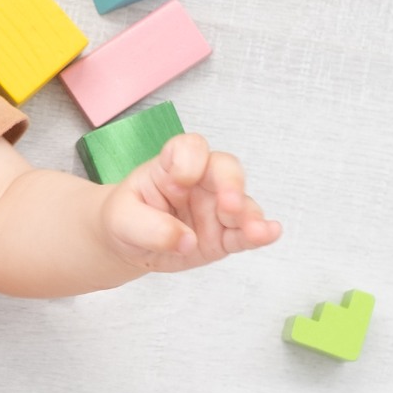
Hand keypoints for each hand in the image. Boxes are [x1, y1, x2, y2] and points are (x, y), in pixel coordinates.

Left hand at [98, 133, 280, 272]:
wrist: (126, 244)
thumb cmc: (124, 219)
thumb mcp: (122, 220)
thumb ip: (150, 228)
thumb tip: (186, 241)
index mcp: (170, 166)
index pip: (189, 148)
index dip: (190, 159)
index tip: (180, 180)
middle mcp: (199, 183)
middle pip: (225, 169)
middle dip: (231, 184)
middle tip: (228, 204)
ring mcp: (214, 209)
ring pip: (241, 203)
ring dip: (249, 215)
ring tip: (254, 231)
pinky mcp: (223, 236)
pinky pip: (244, 233)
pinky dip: (260, 233)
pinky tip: (270, 233)